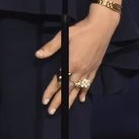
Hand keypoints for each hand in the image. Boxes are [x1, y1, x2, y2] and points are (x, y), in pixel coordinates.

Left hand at [35, 0, 120, 114]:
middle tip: (51, 112)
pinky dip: (85, 91)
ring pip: (78, 89)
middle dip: (59, 101)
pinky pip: (89, 83)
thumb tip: (38, 55)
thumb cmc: (81, 30)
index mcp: (71, 62)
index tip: (44, 100)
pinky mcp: (95, 68)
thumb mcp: (63, 36)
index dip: (50, 91)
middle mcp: (80, 69)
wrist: (101, 27)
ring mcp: (88, 70)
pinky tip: (82, 99)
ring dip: (70, 100)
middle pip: (67, 89)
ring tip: (64, 110)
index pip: (58, 81)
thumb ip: (50, 47)